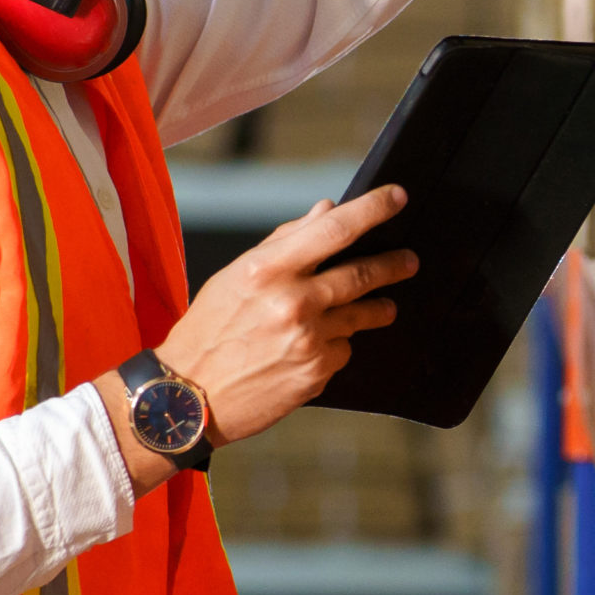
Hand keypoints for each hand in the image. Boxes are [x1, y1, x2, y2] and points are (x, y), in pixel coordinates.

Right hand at [97, 185, 415, 490]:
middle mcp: (291, 303)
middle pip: (361, 274)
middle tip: (408, 260)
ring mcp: (307, 341)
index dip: (373, 209)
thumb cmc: (207, 332)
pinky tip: (316, 349)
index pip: (334, 229)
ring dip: (375, 309)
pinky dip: (336, 346)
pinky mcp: (316, 374)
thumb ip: (283, 242)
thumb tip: (326, 210)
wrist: (186, 397)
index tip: (397, 197)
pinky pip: (343, 351)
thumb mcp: (234, 277)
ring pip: (359, 315)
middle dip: (392, 264)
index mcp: (267, 270)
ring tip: (382, 307)